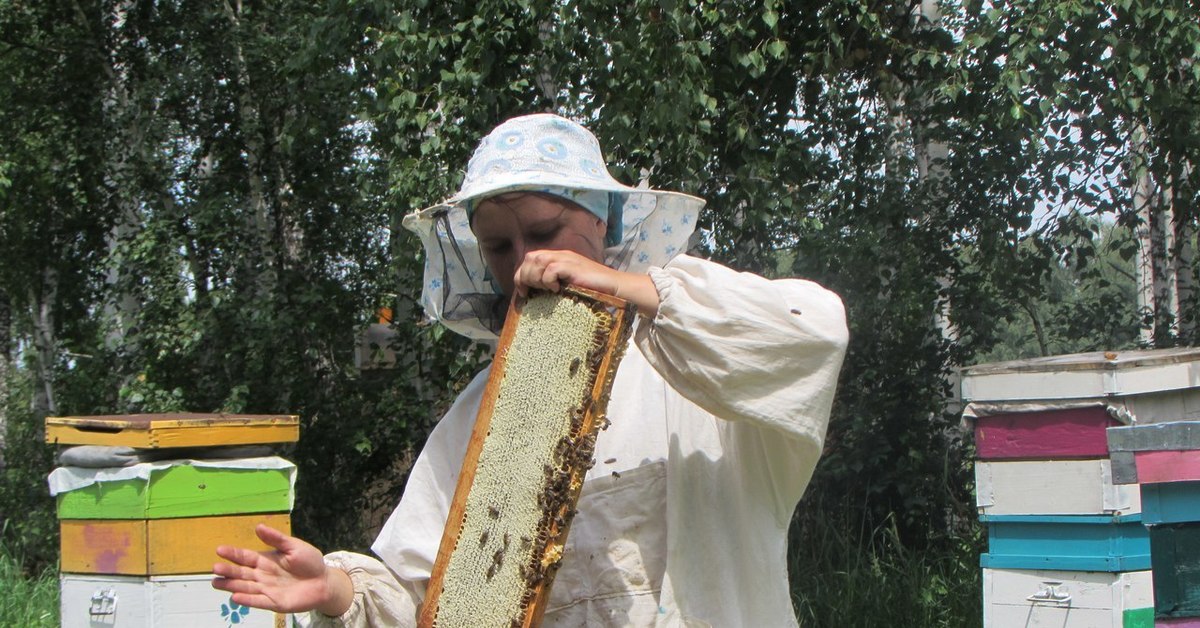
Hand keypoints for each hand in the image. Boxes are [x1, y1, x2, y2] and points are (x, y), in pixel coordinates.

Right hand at [212, 524, 352, 616]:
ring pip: (245, 587)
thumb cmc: (310, 562)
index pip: (245, 557)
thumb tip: (258, 526)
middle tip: (215, 568)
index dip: (233, 553)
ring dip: (231, 585)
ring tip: (216, 583)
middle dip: (228, 570)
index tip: (219, 550)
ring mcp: (266, 589)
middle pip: (241, 573)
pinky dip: (247, 600)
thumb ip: (276, 539)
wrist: (324, 582)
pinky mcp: (274, 602)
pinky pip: (258, 601)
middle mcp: (262, 575)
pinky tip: (235, 597)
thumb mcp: (294, 546)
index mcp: (265, 560)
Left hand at [514, 250, 660, 316]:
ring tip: (546, 290)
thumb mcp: (568, 285)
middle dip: (526, 276)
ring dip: (536, 278)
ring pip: (538, 260)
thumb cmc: (593, 289)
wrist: (614, 286)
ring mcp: (567, 259)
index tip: (523, 292)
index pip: (530, 259)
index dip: (522, 275)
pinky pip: (551, 268)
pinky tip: (557, 289)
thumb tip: (533, 294)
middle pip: (530, 258)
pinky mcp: (573, 266)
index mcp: (558, 257)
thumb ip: (553, 283)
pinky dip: (549, 280)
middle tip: (532, 292)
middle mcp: (560, 255)